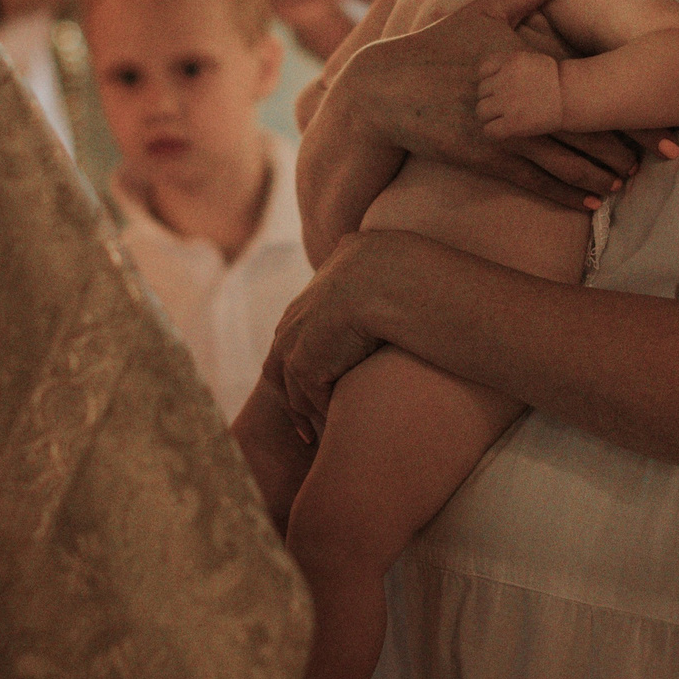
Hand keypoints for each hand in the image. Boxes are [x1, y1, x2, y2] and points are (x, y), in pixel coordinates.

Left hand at [261, 230, 400, 437]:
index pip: (297, 331)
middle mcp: (295, 316)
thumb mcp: (373, 256)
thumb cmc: (397, 269)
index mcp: (314, 291)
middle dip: (294, 393)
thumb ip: (363, 256)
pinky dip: (324, 418)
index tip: (322, 379)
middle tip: (307, 423)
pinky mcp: (303, 365)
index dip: (306, 358)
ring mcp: (294, 341)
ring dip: (308, 413)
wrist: (386, 280)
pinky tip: (338, 432)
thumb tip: (360, 242)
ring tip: (325, 436)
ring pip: (294, 388)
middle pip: (280, 363)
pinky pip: (312, 401)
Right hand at [334, 0, 641, 206]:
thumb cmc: (437, 46)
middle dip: (631, 147)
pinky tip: (592, 203)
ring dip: (603, 176)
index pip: (593, 86)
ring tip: (631, 180)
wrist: (383, 91)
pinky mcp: (486, 159)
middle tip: (667, 153)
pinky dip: (567, 195)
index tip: (668, 118)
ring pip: (567, 163)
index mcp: (526, 60)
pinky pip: (536, 182)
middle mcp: (518, 99)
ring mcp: (502, 132)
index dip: (635, 107)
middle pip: (589, 131)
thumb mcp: (484, 8)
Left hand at [476, 49, 563, 137]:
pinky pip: (489, 130)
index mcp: (510, 62)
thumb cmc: (552, 79)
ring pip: (481, 111)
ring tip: (502, 118)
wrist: (571, 95)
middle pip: (480, 92)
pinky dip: (493, 132)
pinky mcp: (513, 122)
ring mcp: (508, 102)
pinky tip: (503, 131)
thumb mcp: (529, 60)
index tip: (499, 87)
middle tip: (504, 106)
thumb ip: (507, 63)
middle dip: (490, 99)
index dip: (488, 80)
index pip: (482, 71)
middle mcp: (506, 80)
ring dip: (489, 116)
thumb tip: (485, 77)